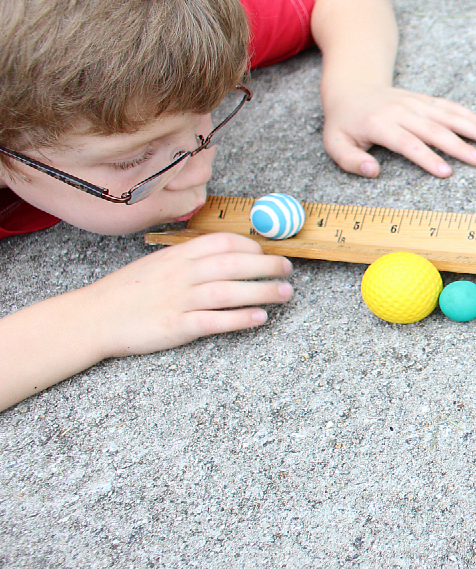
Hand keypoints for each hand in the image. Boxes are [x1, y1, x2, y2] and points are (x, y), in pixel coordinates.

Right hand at [89, 233, 292, 357]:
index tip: (267, 253)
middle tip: (288, 270)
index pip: (222, 242)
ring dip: (261, 291)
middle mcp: (181, 273)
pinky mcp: (176, 326)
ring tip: (284, 293)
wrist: (94, 317)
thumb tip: (228, 254)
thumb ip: (190, 258)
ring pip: (229, 291)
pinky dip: (239, 319)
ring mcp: (179, 299)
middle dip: (266, 265)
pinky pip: (214, 321)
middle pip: (232, 264)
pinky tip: (260, 318)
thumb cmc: (129, 291)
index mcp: (178, 255)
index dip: (250, 246)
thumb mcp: (159, 263)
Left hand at [321, 84, 475, 177]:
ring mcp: (415, 103)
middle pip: (435, 130)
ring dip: (474, 128)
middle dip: (460, 146)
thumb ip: (351, 161)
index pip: (407, 143)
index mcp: (379, 124)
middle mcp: (401, 111)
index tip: (447, 173)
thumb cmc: (344, 123)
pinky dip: (469, 115)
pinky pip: (449, 106)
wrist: (351, 87)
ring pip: (448, 115)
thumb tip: (373, 172)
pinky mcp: (424, 99)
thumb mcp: (335, 143)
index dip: (427, 158)